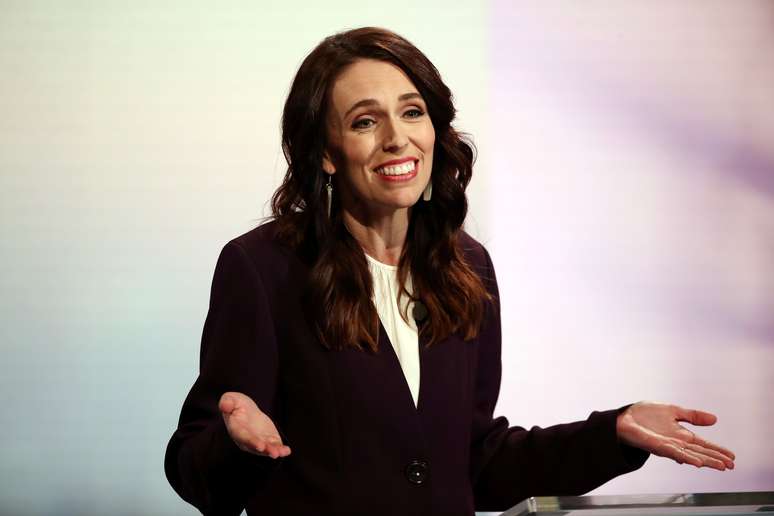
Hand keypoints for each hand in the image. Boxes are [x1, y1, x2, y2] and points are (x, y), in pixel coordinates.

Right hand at [219, 392, 290, 458]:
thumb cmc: (236, 404)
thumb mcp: (230, 399)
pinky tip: (287, 451)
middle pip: (256, 446)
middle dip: (265, 450)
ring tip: (281, 453)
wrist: (245, 409)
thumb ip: (227, 402)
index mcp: (236, 429)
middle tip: (274, 453)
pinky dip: (281, 449)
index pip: (244, 437)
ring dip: (273, 451)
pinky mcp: (268, 439)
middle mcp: (247, 439)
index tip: (260, 445)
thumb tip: (224, 405)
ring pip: (265, 449)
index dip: (252, 441)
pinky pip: (274, 446)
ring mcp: (258, 441)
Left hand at [616, 401, 734, 470]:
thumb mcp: (673, 411)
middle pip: (700, 453)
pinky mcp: (656, 446)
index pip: (703, 444)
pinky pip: (673, 453)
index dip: (717, 450)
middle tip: (731, 466)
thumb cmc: (645, 415)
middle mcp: (676, 443)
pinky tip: (696, 462)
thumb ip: (692, 416)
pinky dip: (686, 457)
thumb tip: (714, 419)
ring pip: (690, 456)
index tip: (732, 457)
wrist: (624, 417)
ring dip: (705, 461)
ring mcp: (667, 446)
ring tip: (720, 466)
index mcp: (681, 435)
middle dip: (715, 459)